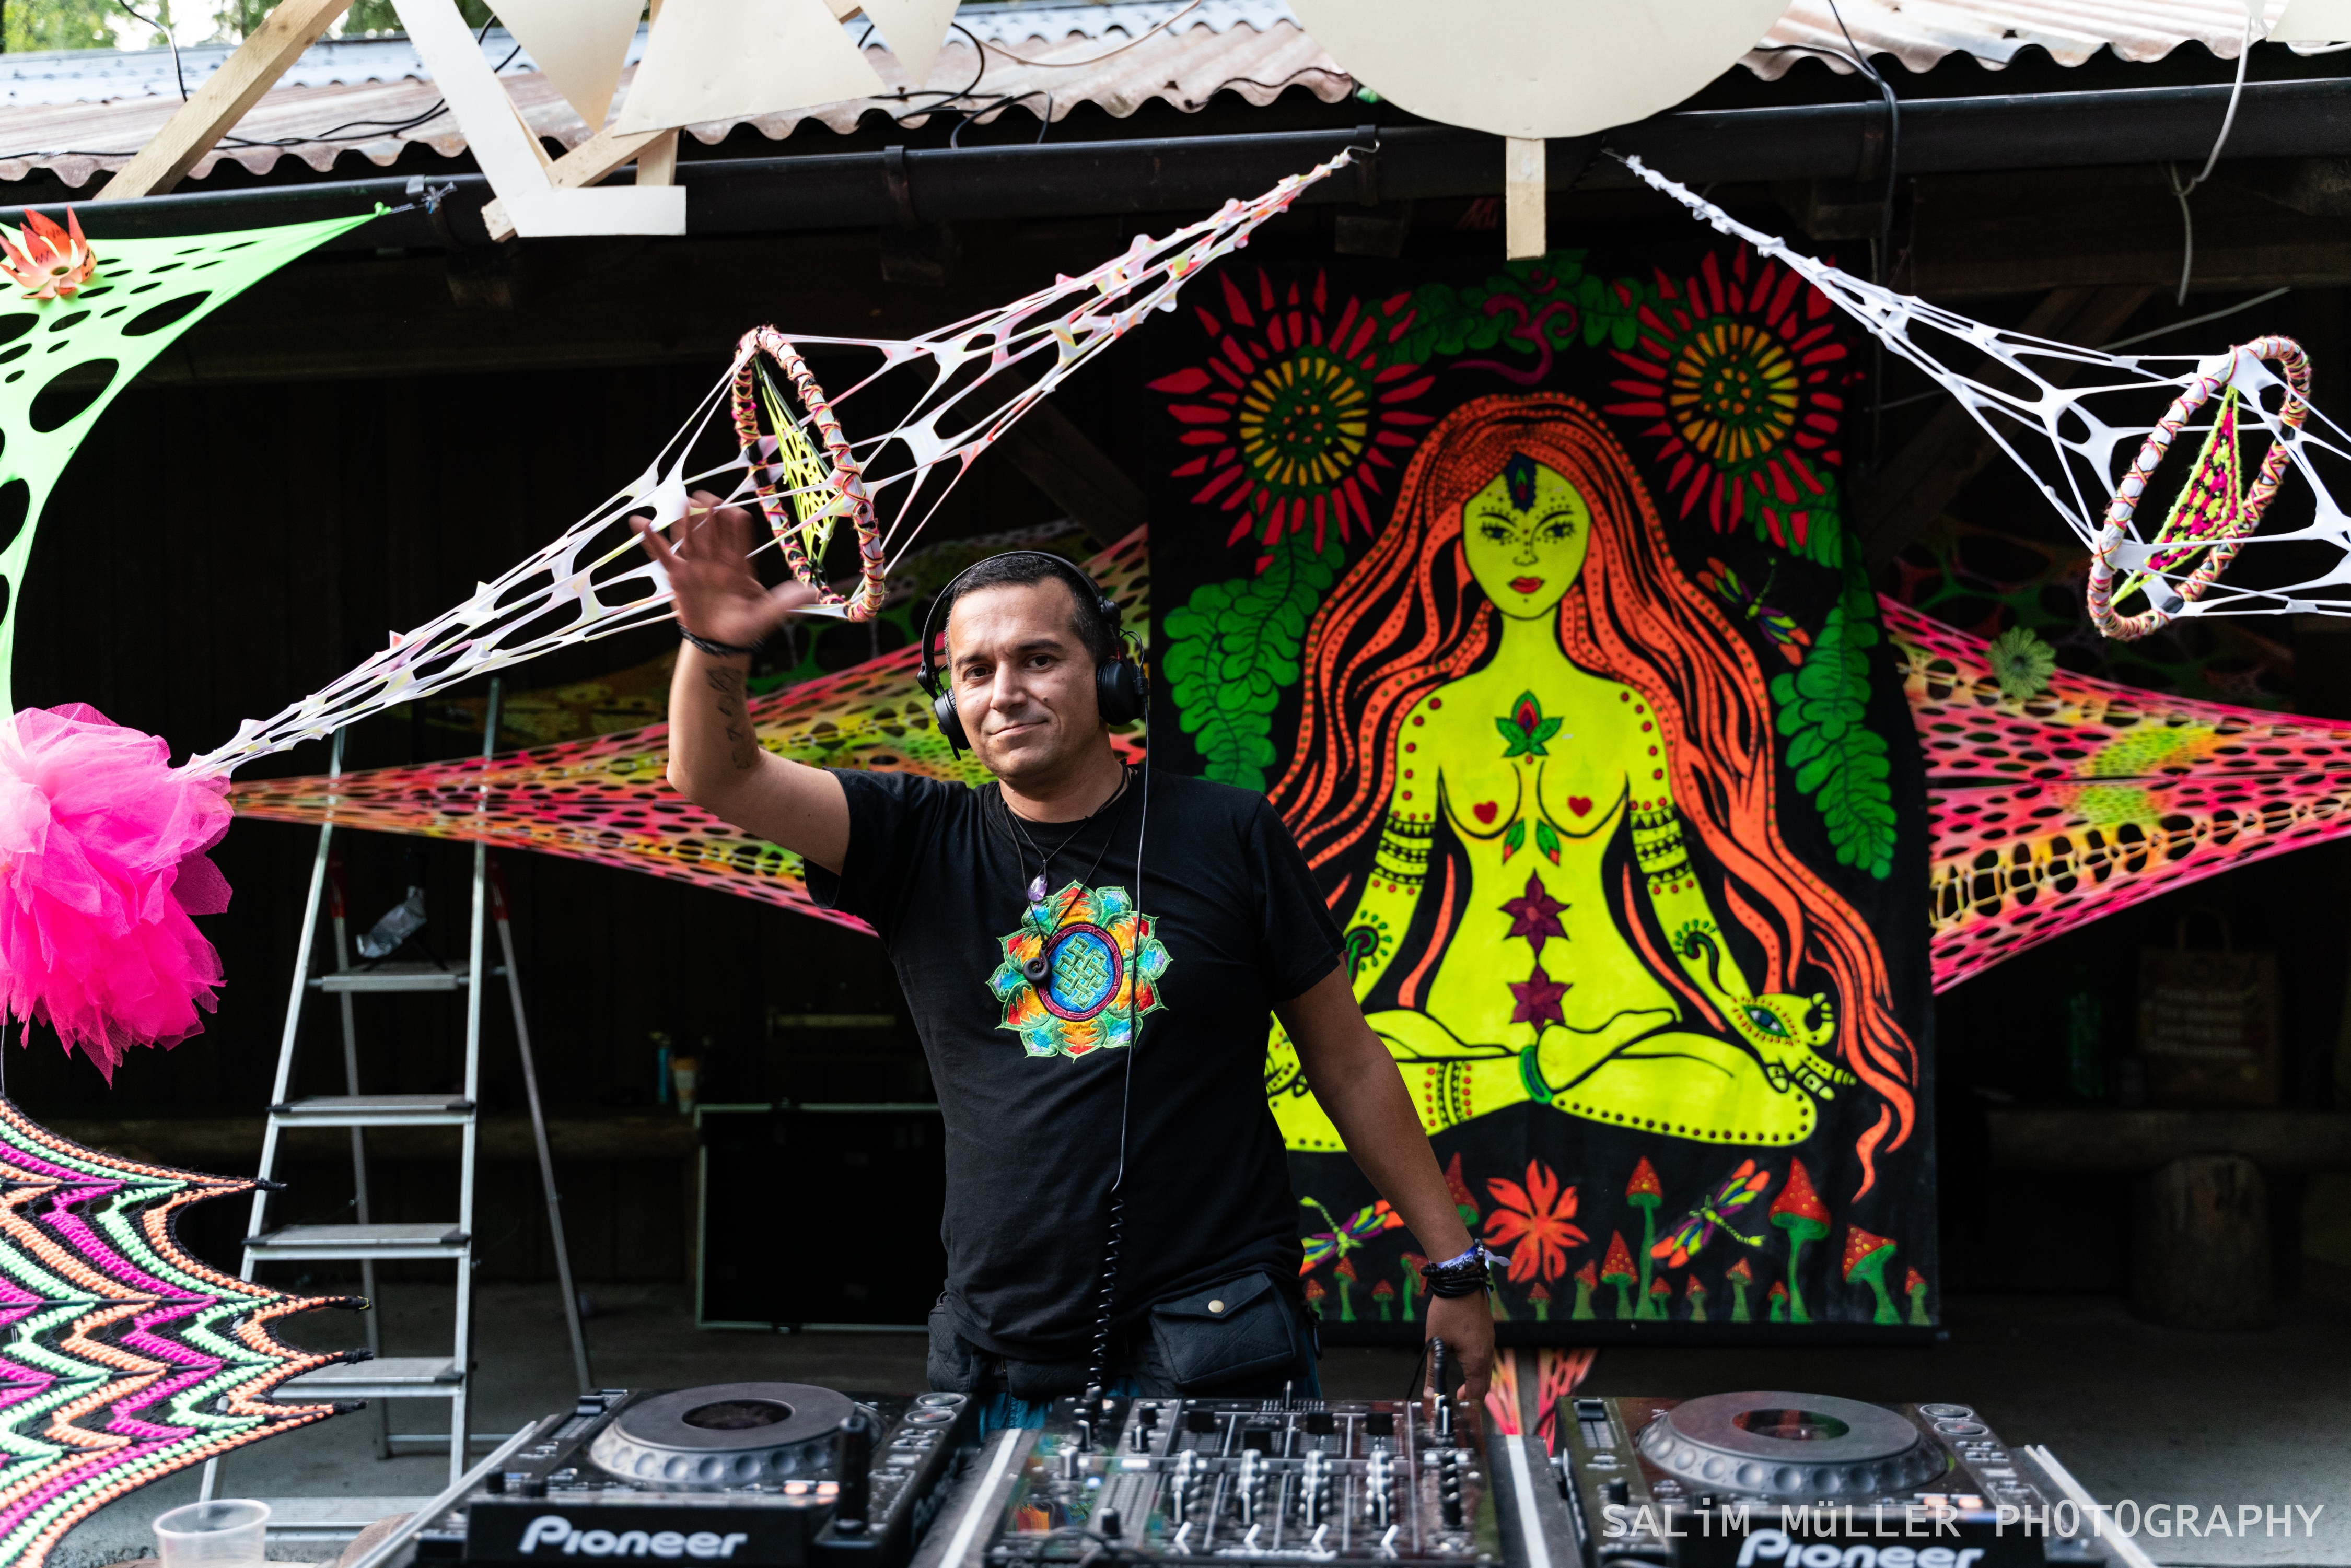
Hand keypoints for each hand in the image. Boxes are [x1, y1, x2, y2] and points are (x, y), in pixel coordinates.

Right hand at [632, 490, 819, 649]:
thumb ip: (786, 602)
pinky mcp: (678, 576)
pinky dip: (651, 540)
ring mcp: (697, 567)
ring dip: (688, 521)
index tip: (735, 514)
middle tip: (706, 496)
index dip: (736, 527)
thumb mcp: (768, 616)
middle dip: (711, 515)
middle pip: (713, 533)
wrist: (719, 643)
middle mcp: (718, 562)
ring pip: (691, 538)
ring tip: (685, 503)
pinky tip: (640, 523)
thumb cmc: (745, 628)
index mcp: (740, 567)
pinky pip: (663, 555)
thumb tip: (813, 591)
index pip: (739, 540)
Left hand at [1423, 1291, 1493, 1408]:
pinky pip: (1485, 1355)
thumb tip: (1429, 1393)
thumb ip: (1433, 1370)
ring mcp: (1490, 1341)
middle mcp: (1487, 1353)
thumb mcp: (1435, 1343)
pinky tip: (1464, 1360)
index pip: (1477, 1392)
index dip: (1467, 1404)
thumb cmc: (1447, 1313)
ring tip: (1461, 1384)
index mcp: (1477, 1360)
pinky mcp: (1487, 1332)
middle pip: (1485, 1383)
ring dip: (1475, 1379)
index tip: (1457, 1409)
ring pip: (1486, 1369)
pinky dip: (1477, 1365)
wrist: (1461, 1282)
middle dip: (1473, 1394)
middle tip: (1458, 1398)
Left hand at [1726, 992, 1856, 1099]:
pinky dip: (1777, 1079)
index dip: (1828, 1025)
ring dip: (1816, 1084)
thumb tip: (1823, 997)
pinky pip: (1772, 1070)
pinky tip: (1783, 1088)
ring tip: (1830, 1095)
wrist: (1746, 1009)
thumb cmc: (1769, 1006)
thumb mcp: (1794, 1006)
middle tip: (1851, 1082)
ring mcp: (1782, 1053)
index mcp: (1802, 1039)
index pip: (1823, 1039)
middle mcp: (1795, 1049)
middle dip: (1834, 1073)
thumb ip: (1811, 1004)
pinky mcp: (1767, 1053)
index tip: (1825, 1009)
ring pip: (1802, 1073)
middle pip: (1819, 1065)